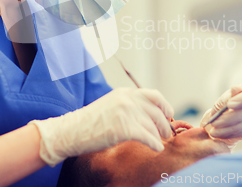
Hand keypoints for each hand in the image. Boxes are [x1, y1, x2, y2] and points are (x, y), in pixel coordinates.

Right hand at [30, 88, 173, 165]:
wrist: (72, 131)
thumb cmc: (90, 122)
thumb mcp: (111, 105)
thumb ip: (128, 105)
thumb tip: (149, 115)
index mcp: (125, 92)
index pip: (154, 95)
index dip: (165, 106)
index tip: (169, 115)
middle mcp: (127, 99)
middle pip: (156, 112)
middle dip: (164, 124)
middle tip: (167, 133)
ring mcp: (126, 112)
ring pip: (152, 126)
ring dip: (158, 136)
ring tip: (159, 142)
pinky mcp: (124, 128)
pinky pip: (147, 137)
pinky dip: (154, 144)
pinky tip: (156, 148)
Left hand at [199, 82, 241, 147]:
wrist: (232, 115)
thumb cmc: (230, 102)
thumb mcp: (227, 97)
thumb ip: (231, 94)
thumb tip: (236, 88)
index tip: (229, 104)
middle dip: (229, 119)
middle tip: (214, 123)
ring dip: (228, 129)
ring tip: (214, 131)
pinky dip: (232, 134)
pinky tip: (222, 134)